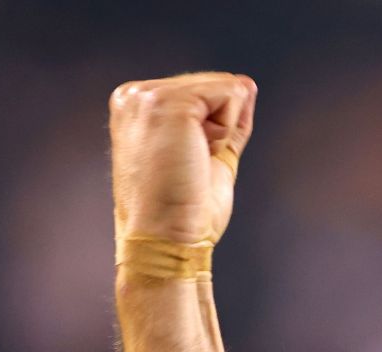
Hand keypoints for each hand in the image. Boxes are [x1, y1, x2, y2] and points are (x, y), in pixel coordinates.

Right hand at [109, 72, 255, 247]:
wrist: (167, 237)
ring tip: (192, 160)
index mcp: (137, 107)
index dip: (215, 130)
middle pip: (213, 87)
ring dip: (223, 130)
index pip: (200, 95)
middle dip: (219, 128)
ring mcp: (147, 95)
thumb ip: (227, 120)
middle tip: (191, 166)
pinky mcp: (167, 102)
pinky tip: (199, 152)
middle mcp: (134, 94)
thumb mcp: (211, 155)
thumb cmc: (185, 211)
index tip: (189, 164)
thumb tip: (247, 84)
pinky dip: (228, 127)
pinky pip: (228, 93)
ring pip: (223, 88)